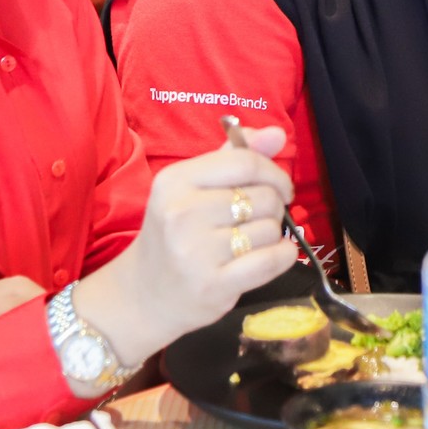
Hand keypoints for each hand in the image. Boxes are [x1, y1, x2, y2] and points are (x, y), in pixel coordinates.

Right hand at [97, 130, 295, 351]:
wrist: (144, 294)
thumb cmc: (175, 235)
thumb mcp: (192, 188)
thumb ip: (234, 157)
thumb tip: (276, 133)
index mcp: (175, 180)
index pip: (245, 162)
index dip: (275, 173)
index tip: (280, 187)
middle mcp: (181, 213)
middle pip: (263, 196)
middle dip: (274, 206)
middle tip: (259, 219)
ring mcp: (195, 251)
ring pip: (269, 229)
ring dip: (273, 235)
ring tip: (251, 241)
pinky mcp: (212, 285)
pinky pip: (270, 261)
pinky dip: (283, 255)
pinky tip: (274, 254)